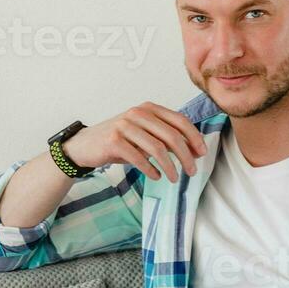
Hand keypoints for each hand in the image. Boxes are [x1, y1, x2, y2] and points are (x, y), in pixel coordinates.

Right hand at [66, 102, 207, 181]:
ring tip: (174, 179)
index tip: (202, 153)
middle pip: (171, 136)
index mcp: (149, 108)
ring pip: (157, 148)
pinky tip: (156, 176)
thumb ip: (167, 139)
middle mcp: (138, 113)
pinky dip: (151, 169)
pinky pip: (139, 158)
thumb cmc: (121, 141)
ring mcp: (125, 125)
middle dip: (186, 156)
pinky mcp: (114, 141)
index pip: (180, 120)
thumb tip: (195, 150)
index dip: (194, 137)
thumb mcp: (145, 135)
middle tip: (192, 172)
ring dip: (170, 166)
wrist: (86, 145)